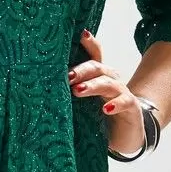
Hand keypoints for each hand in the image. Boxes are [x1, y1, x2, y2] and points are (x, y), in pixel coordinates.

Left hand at [67, 30, 148, 156]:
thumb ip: (68, 94)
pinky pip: (125, 101)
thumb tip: (39, 88)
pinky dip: (116, 103)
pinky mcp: (131, 108)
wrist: (125, 137)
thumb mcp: (80, 104)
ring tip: (78, 90)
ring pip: (108, 83)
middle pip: (97, 67)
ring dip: (93, 85)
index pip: (94, 55)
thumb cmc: (98, 118)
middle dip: (81, 70)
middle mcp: (110, 80)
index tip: (79, 35)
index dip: (89, 43)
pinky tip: (106, 109)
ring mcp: (121, 93)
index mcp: (97, 76)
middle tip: (67, 77)